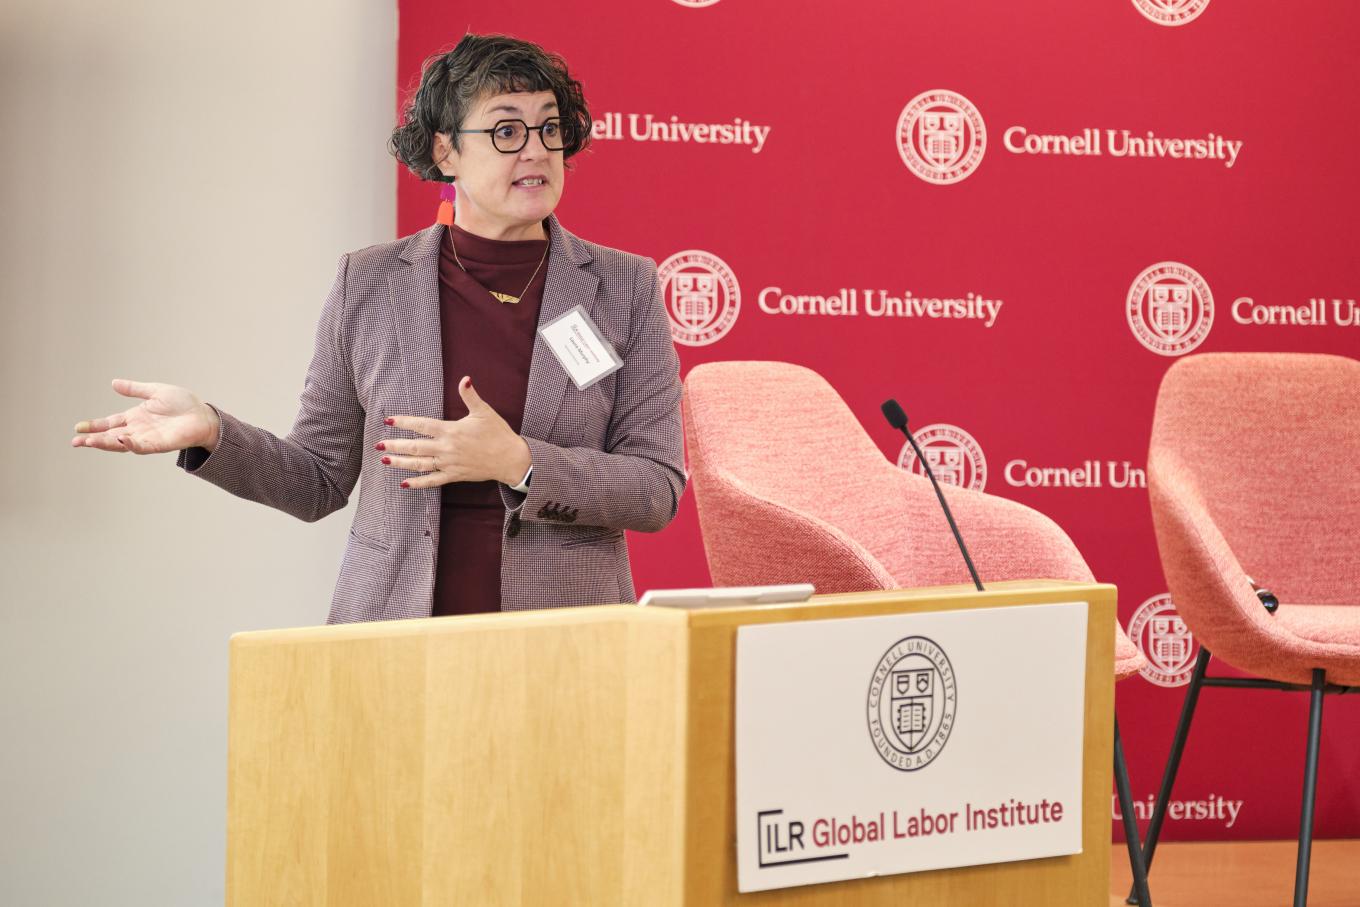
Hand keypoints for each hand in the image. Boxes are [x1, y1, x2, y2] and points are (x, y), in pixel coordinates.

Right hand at [71, 379, 220, 454]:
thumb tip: (113, 383)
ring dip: (106, 443)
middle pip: (111, 436)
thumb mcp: (155, 391)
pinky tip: (121, 439)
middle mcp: (138, 430)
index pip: (110, 423)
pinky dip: (130, 444)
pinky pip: (142, 446)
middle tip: (76, 442)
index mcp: (135, 417)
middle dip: (93, 439)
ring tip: (90, 442)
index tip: (78, 428)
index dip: (94, 426)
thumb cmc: (183, 404)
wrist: (203, 415)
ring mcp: (147, 438)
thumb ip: (135, 389)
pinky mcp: (159, 444)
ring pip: (122, 443)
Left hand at [379, 376, 531, 488]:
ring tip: (385, 461)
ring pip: (419, 464)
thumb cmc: (498, 434)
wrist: (511, 459)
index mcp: (451, 431)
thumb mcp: (484, 411)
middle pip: (415, 447)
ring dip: (401, 463)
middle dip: (395, 445)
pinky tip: (405, 484)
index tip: (388, 421)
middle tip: (378, 445)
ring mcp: (449, 464)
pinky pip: (432, 481)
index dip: (404, 422)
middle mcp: (446, 448)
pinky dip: (418, 483)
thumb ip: (470, 396)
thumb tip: (465, 379)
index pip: (422, 425)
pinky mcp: (454, 476)